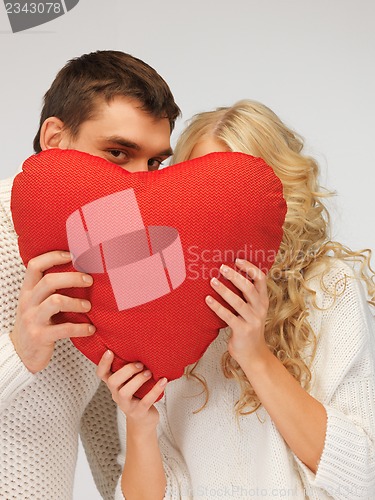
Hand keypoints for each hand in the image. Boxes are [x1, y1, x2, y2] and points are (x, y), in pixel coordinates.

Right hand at [10, 250, 95, 372]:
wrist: (20, 353)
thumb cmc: (35, 323)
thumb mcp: (36, 303)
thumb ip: (50, 289)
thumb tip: (79, 271)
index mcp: (28, 291)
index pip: (35, 266)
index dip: (53, 257)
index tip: (72, 255)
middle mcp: (28, 302)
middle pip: (49, 281)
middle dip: (73, 278)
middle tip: (89, 280)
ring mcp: (33, 320)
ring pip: (56, 301)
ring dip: (77, 302)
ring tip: (88, 306)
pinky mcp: (40, 336)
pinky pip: (64, 329)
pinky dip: (81, 328)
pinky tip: (90, 329)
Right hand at [97, 350, 166, 431]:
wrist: (144, 419)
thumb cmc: (138, 394)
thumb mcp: (131, 381)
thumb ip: (131, 368)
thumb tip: (143, 346)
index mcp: (114, 384)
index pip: (101, 374)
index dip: (103, 363)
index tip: (109, 351)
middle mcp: (116, 394)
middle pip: (112, 381)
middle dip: (126, 371)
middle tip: (140, 364)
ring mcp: (126, 405)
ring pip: (124, 392)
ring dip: (138, 380)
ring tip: (149, 373)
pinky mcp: (138, 412)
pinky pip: (145, 401)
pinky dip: (155, 390)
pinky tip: (163, 381)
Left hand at [205, 258, 269, 367]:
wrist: (253, 355)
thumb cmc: (249, 328)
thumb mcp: (253, 310)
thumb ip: (246, 296)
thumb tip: (230, 274)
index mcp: (263, 301)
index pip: (261, 279)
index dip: (250, 267)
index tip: (237, 260)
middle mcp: (260, 309)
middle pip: (249, 287)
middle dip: (235, 275)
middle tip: (221, 267)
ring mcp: (252, 320)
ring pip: (238, 301)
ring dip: (223, 289)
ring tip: (212, 280)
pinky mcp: (243, 330)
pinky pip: (228, 316)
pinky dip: (217, 306)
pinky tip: (208, 299)